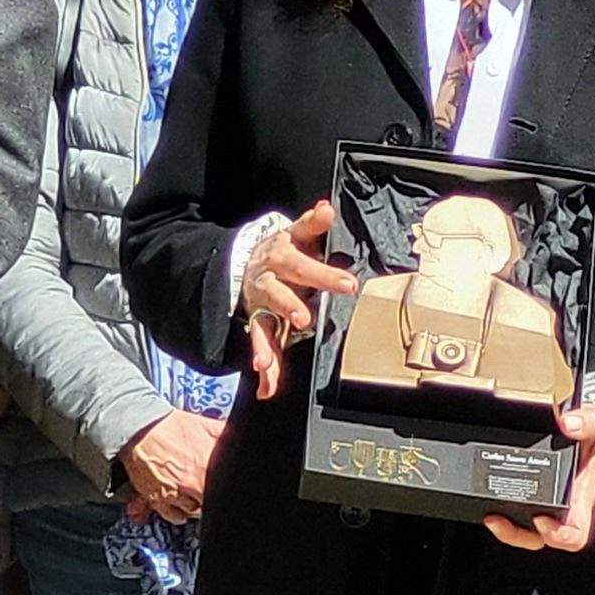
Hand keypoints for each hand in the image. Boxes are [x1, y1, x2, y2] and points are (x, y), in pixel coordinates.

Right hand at [117, 408, 219, 524]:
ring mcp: (173, 493)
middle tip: (210, 489)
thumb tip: (239, 441)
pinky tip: (182, 506)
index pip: (223, 488)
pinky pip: (172, 516)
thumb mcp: (206, 426)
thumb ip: (225, 436)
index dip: (226, 489)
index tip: (225, 485)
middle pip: (209, 503)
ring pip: (193, 512)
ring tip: (197, 496)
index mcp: (206, 466)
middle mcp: (190, 484)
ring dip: (197, 506)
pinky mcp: (157, 499)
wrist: (139, 429)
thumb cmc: (170, 426)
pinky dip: (179, 514)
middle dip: (211, 497)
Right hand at [240, 202, 358, 400]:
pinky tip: (267, 387)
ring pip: (261, 325)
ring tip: (265, 364)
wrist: (246, 262)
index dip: (324, 275)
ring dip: (264, 345)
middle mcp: (268, 283)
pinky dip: (265, 366)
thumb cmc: (282, 248)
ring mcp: (260, 306)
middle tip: (304, 320)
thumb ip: (313, 223)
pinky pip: (261, 345)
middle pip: (279, 295)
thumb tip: (328, 208)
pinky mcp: (258, 323)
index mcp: (281, 258)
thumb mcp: (297, 232)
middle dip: (290, 308)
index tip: (349, 285)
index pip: (304, 265)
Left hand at [484, 403, 594, 552]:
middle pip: (541, 538)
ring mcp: (545, 500)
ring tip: (491, 515)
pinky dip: (500, 508)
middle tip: (500, 519)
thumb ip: (588, 422)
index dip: (559, 536)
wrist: (589, 429)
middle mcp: (562, 505)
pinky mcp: (531, 490)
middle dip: (517, 535)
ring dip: (506, 529)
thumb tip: (568, 424)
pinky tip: (488, 496)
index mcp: (581, 497)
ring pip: (524, 529)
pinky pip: (515, 509)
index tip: (541, 518)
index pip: (576, 534)